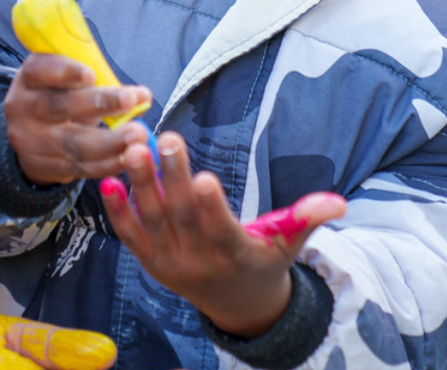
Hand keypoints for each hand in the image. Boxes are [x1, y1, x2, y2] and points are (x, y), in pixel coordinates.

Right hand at [5, 54, 152, 184]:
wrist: (30, 136)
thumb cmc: (58, 96)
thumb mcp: (65, 80)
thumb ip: (98, 81)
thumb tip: (142, 96)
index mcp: (29, 79)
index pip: (40, 70)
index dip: (65, 72)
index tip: (91, 75)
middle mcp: (24, 109)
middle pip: (60, 106)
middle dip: (98, 103)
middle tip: (130, 100)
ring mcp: (32, 142)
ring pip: (73, 143)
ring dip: (110, 141)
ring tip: (138, 134)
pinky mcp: (46, 167)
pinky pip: (80, 167)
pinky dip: (107, 163)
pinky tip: (128, 157)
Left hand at [99, 133, 346, 338]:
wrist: (236, 307)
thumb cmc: (264, 263)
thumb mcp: (288, 244)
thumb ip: (307, 218)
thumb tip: (340, 202)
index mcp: (234, 255)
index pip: (220, 231)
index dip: (211, 207)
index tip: (205, 176)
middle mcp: (198, 263)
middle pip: (181, 217)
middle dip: (172, 177)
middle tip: (165, 138)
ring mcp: (170, 264)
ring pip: (152, 222)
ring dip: (139, 185)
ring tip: (132, 150)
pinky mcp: (150, 262)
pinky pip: (130, 236)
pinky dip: (117, 212)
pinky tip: (106, 181)